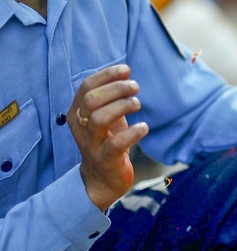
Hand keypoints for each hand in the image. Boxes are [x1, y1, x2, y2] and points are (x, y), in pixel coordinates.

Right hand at [68, 64, 148, 211]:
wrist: (102, 180)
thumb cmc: (107, 140)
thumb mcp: (106, 116)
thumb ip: (110, 97)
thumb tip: (125, 73)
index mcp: (77, 113)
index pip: (86, 87)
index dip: (107, 75)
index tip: (126, 70)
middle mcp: (81, 128)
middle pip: (91, 100)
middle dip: (116, 89)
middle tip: (135, 88)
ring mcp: (91, 145)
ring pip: (99, 119)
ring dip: (122, 106)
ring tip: (138, 104)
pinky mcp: (106, 160)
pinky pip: (115, 144)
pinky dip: (132, 132)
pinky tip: (143, 127)